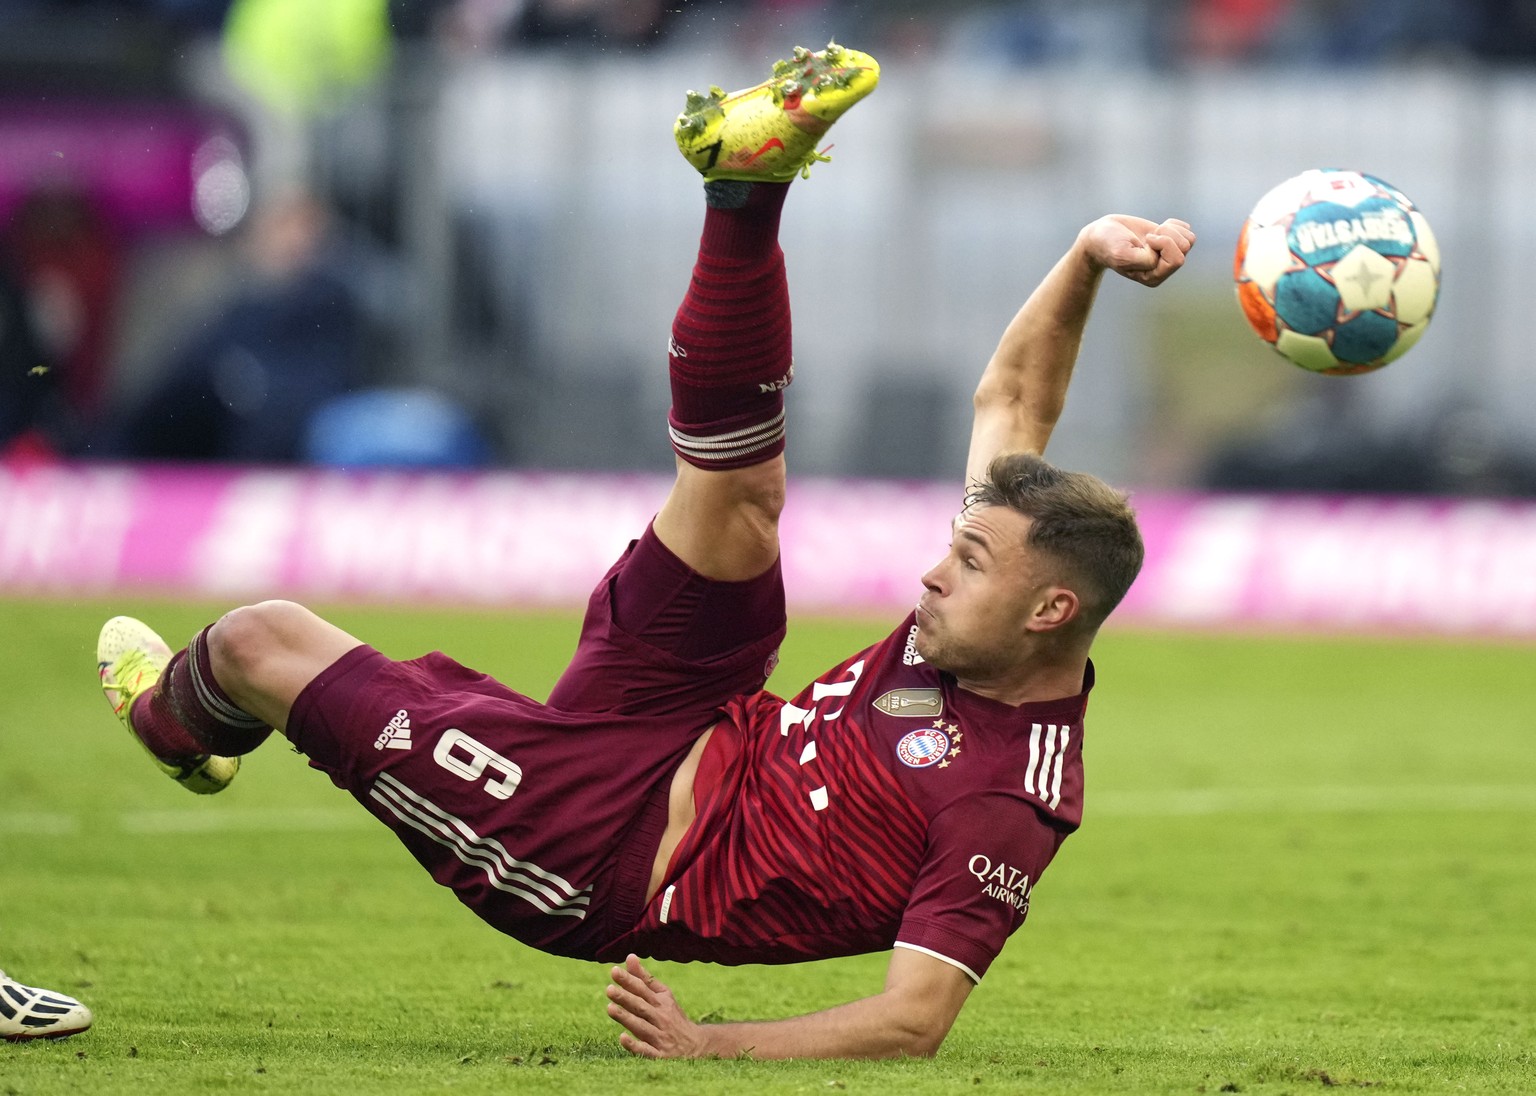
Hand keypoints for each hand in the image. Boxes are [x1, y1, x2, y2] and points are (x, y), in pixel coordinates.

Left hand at [605, 954, 708, 1058]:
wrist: (696, 1045)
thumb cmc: (673, 1016)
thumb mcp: (664, 996)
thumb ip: (645, 978)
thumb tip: (629, 957)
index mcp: (661, 1002)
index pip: (643, 989)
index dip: (629, 980)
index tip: (614, 971)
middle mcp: (661, 1018)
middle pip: (641, 1007)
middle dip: (625, 998)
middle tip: (609, 989)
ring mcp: (660, 1037)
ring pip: (641, 1027)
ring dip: (626, 1018)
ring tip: (610, 1008)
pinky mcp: (660, 1055)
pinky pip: (647, 1051)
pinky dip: (635, 1046)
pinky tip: (623, 1038)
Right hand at [1078, 215, 1194, 286]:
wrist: (1102, 234)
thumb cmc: (1109, 245)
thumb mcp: (1121, 254)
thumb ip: (1143, 259)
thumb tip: (1162, 253)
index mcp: (1153, 277)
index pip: (1176, 260)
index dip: (1162, 244)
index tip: (1145, 241)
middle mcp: (1163, 268)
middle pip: (1185, 249)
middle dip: (1168, 235)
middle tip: (1149, 236)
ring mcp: (1168, 254)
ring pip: (1189, 239)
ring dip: (1171, 230)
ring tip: (1154, 232)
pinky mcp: (1170, 240)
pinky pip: (1186, 230)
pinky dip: (1174, 224)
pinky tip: (1159, 227)